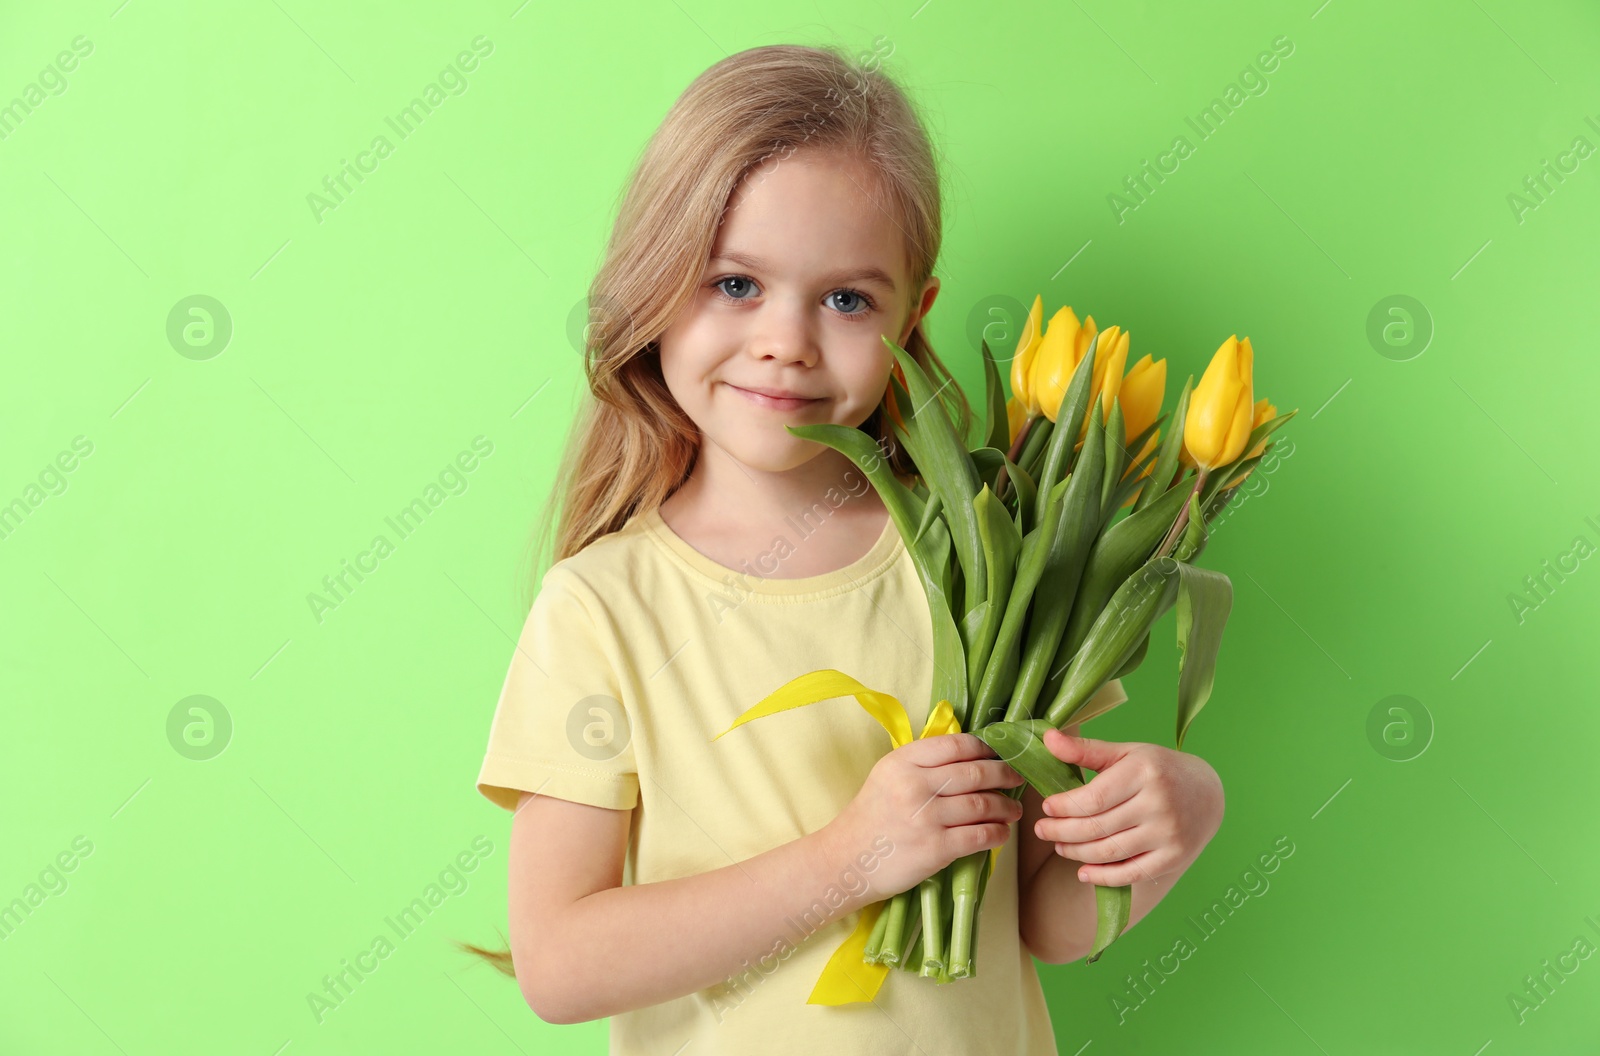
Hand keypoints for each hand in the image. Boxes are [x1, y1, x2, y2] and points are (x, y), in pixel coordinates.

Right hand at [818, 733, 1025, 899]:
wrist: (845, 860)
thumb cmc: (871, 817)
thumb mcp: (888, 776)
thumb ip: (922, 763)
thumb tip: (971, 755)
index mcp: (903, 761)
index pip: (957, 745)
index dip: (986, 748)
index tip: (1000, 754)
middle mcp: (915, 785)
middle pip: (975, 772)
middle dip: (1005, 774)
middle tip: (1018, 778)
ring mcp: (926, 818)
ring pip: (982, 804)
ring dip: (1006, 806)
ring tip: (1014, 809)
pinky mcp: (935, 849)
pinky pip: (979, 836)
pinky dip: (998, 833)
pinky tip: (1002, 832)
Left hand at [1029, 728, 1223, 886]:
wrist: (1207, 793)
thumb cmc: (1158, 769)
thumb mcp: (1125, 753)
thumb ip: (1085, 749)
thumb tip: (1047, 738)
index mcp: (1144, 772)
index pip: (1094, 798)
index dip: (1064, 807)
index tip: (1046, 808)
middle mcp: (1159, 804)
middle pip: (1098, 827)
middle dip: (1062, 832)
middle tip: (1042, 830)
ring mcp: (1168, 834)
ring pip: (1110, 852)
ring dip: (1077, 853)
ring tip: (1059, 846)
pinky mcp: (1173, 857)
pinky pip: (1131, 874)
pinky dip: (1103, 877)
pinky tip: (1082, 872)